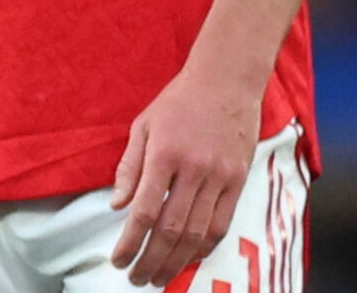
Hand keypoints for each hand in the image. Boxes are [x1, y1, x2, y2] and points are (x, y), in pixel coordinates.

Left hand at [108, 66, 258, 285]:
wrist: (225, 82)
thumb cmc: (178, 101)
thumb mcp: (143, 125)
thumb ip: (130, 166)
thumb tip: (117, 204)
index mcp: (164, 154)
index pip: (145, 210)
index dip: (130, 241)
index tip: (118, 259)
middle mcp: (193, 170)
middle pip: (171, 229)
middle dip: (151, 259)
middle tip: (136, 278)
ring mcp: (220, 178)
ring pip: (197, 233)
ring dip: (176, 261)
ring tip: (158, 277)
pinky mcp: (239, 182)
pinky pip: (221, 224)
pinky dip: (204, 247)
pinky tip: (189, 259)